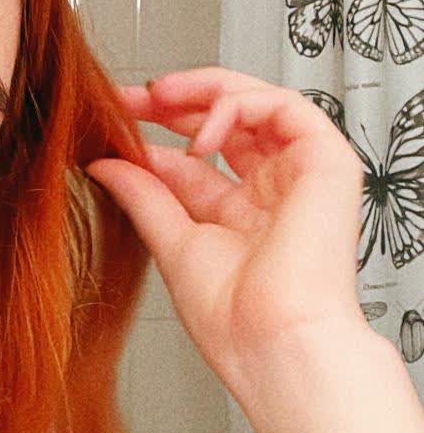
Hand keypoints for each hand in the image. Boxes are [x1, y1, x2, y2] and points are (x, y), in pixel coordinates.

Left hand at [84, 66, 366, 397]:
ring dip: (204, 91)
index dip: (153, 135)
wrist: (271, 342)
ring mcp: (302, 174)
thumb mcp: (172, 242)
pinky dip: (237, 107)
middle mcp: (274, 192)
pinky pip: (285, 105)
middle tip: (130, 95)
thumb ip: (143, 196)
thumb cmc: (233, 318)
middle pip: (228, 122)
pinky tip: (200, 135)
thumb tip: (104, 163)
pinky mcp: (327, 161)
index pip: (194, 160)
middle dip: (177, 101)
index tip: (111, 122)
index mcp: (240, 216)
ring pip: (259, 102)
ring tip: (158, 96)